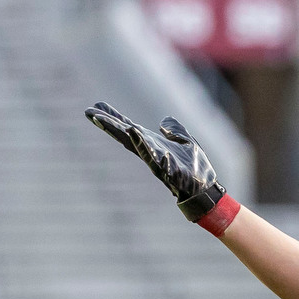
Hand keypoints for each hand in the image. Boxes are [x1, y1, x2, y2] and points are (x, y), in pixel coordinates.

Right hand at [87, 102, 227, 221]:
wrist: (207, 189)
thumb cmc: (196, 167)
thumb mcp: (186, 141)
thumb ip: (175, 130)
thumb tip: (164, 121)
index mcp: (153, 144)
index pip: (128, 129)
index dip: (112, 119)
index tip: (93, 109)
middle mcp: (152, 152)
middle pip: (126, 137)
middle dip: (110, 126)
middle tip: (92, 114)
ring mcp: (160, 163)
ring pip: (141, 149)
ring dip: (129, 136)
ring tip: (119, 123)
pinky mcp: (173, 173)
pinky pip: (161, 162)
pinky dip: (152, 151)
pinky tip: (144, 140)